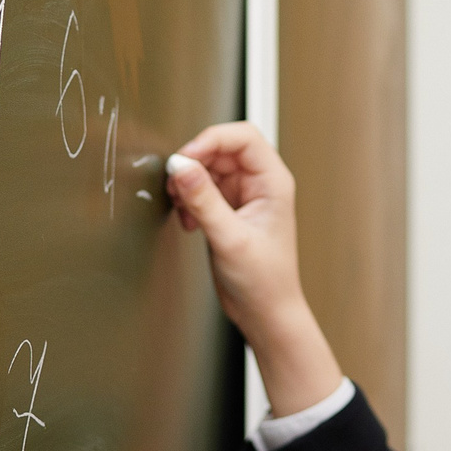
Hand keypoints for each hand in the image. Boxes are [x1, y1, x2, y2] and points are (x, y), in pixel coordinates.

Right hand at [164, 122, 344, 417]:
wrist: (265, 313)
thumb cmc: (265, 282)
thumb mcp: (230, 238)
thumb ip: (204, 200)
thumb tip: (180, 166)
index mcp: (273, 182)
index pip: (242, 137)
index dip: (211, 140)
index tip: (185, 158)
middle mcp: (261, 185)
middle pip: (221, 150)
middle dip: (195, 163)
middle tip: (176, 184)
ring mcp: (244, 198)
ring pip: (209, 170)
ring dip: (189, 183)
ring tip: (182, 207)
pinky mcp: (228, 212)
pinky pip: (204, 191)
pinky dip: (190, 200)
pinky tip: (188, 221)